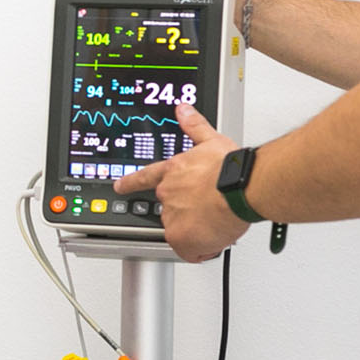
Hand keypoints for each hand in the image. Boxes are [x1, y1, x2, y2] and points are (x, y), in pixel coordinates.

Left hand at [113, 104, 248, 262]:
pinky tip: (216, 236)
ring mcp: (171, 216)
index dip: (131, 183)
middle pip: (170, 209)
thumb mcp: (211, 141)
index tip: (120, 186)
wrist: (240, 188)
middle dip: (188, 212)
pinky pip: (189, 250)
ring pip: (181, 230)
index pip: (145, 177)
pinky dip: (201, 248)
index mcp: (173, 171)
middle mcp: (168, 193)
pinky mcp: (181, 237)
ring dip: (196, 230)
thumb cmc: (230, 169)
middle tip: (209, 210)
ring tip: (217, 220)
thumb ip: (195, 127)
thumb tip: (183, 109)